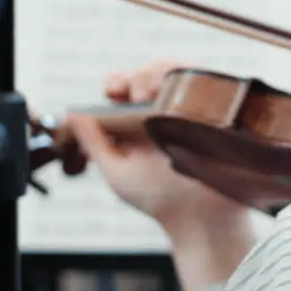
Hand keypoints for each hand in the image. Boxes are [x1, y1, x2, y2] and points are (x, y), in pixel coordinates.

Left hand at [67, 60, 248, 231]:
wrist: (198, 219)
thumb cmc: (157, 199)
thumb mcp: (117, 172)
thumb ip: (95, 143)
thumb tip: (73, 113)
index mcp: (137, 121)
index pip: (126, 86)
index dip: (118, 80)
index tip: (113, 90)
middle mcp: (164, 111)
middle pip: (151, 72)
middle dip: (141, 75)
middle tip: (139, 95)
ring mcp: (192, 109)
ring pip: (178, 71)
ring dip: (165, 72)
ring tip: (157, 93)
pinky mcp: (217, 112)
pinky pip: (209, 83)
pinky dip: (195, 78)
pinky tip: (184, 91)